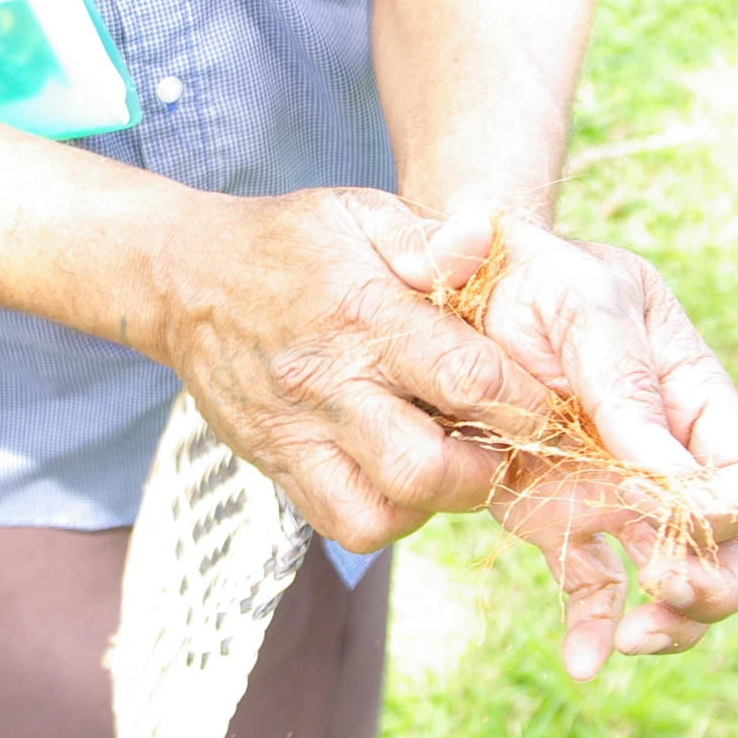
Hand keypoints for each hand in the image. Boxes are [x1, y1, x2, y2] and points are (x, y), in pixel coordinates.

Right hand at [157, 190, 553, 552]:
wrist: (185, 280)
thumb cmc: (291, 243)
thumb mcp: (359, 213)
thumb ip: (428, 236)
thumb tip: (485, 240)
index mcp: (362, 315)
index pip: (468, 379)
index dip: (527, 404)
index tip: (552, 407)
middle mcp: (326, 385)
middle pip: (426, 469)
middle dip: (487, 471)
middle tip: (504, 447)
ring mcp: (295, 435)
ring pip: (382, 514)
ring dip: (436, 502)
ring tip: (454, 464)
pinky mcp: (275, 466)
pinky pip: (342, 524)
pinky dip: (388, 514)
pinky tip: (405, 477)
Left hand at [415, 214, 737, 679]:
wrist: (454, 289)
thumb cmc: (530, 274)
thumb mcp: (579, 302)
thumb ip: (623, 378)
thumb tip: (665, 469)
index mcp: (695, 398)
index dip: (731, 510)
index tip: (672, 511)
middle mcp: (670, 458)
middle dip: (725, 582)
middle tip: (671, 588)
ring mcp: (619, 495)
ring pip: (686, 580)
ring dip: (678, 621)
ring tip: (633, 635)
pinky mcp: (561, 519)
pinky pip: (599, 587)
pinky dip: (597, 629)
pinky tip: (584, 662)